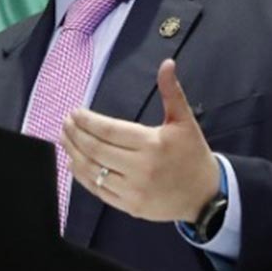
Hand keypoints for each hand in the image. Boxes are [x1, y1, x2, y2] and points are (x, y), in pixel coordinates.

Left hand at [61, 58, 219, 221]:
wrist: (206, 195)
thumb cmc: (193, 154)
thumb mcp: (185, 120)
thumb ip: (171, 91)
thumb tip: (167, 63)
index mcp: (152, 144)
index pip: (110, 130)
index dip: (88, 121)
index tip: (75, 112)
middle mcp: (141, 169)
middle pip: (97, 149)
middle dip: (76, 134)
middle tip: (65, 123)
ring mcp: (134, 191)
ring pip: (93, 171)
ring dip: (74, 153)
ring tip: (65, 139)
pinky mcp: (130, 207)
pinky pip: (99, 190)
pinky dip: (82, 176)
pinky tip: (74, 163)